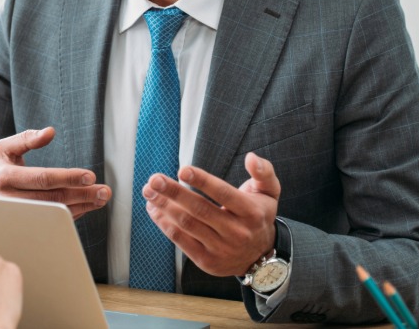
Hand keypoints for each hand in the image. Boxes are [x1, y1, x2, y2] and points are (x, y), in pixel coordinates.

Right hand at [0, 126, 110, 218]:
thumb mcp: (4, 150)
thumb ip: (26, 138)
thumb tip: (49, 132)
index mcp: (5, 177)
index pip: (42, 178)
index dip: (68, 177)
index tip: (90, 176)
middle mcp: (9, 200)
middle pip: (53, 198)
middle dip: (82, 194)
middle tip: (104, 191)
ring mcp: (18, 218)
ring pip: (55, 213)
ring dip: (82, 206)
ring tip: (101, 198)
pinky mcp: (26, 227)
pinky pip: (53, 222)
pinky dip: (73, 215)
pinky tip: (87, 206)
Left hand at [141, 152, 280, 276]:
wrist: (260, 257)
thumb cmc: (258, 216)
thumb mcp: (269, 192)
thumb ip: (263, 172)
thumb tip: (251, 157)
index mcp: (250, 212)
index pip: (223, 194)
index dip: (202, 181)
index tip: (183, 170)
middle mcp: (236, 231)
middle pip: (199, 209)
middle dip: (173, 193)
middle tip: (154, 180)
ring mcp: (220, 248)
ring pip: (187, 225)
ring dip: (164, 207)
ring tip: (149, 192)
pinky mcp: (206, 260)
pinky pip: (181, 241)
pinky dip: (165, 224)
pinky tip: (154, 210)